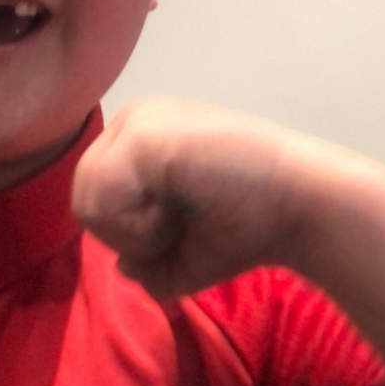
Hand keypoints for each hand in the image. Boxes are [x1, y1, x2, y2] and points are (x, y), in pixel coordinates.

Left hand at [72, 98, 352, 297]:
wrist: (300, 207)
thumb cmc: (249, 229)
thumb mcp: (182, 253)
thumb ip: (142, 260)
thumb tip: (122, 265)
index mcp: (140, 139)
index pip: (95, 199)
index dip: (132, 234)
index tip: (185, 226)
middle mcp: (134, 120)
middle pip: (84, 198)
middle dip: (129, 235)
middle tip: (183, 226)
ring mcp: (137, 123)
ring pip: (88, 200)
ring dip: (134, 232)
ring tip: (183, 217)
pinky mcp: (143, 135)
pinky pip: (102, 198)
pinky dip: (137, 226)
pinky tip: (178, 211)